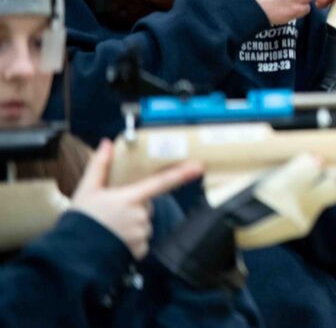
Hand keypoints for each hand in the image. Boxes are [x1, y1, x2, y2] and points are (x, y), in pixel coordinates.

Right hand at [70, 139, 202, 259]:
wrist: (72, 254)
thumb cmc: (81, 220)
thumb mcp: (87, 189)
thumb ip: (99, 166)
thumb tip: (106, 144)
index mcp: (130, 198)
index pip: (161, 182)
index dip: (182, 174)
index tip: (199, 166)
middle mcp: (140, 215)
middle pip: (147, 204)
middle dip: (135, 205)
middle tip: (113, 211)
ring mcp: (141, 234)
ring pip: (144, 223)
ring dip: (132, 224)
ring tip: (110, 228)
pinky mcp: (140, 250)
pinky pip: (142, 241)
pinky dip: (131, 240)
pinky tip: (115, 240)